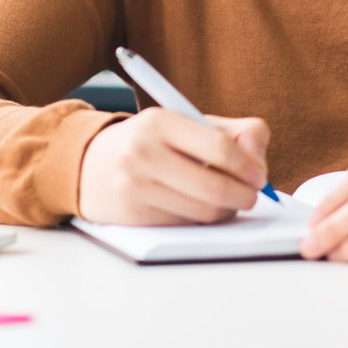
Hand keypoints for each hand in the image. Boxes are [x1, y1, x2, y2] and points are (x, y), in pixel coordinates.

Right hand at [77, 108, 270, 225]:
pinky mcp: (132, 217)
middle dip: (243, 195)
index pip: (218, 147)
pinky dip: (200, 221)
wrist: (87, 164)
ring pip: (202, 213)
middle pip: (214, 187)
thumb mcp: (185, 123)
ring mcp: (135, 187)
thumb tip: (259, 162)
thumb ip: (232, 133)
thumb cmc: (149, 142)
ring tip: (226, 201)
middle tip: (252, 195)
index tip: (260, 176)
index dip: (248, 166)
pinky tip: (198, 208)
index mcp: (159, 121)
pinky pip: (184, 225)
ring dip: (225, 211)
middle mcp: (143, 153)